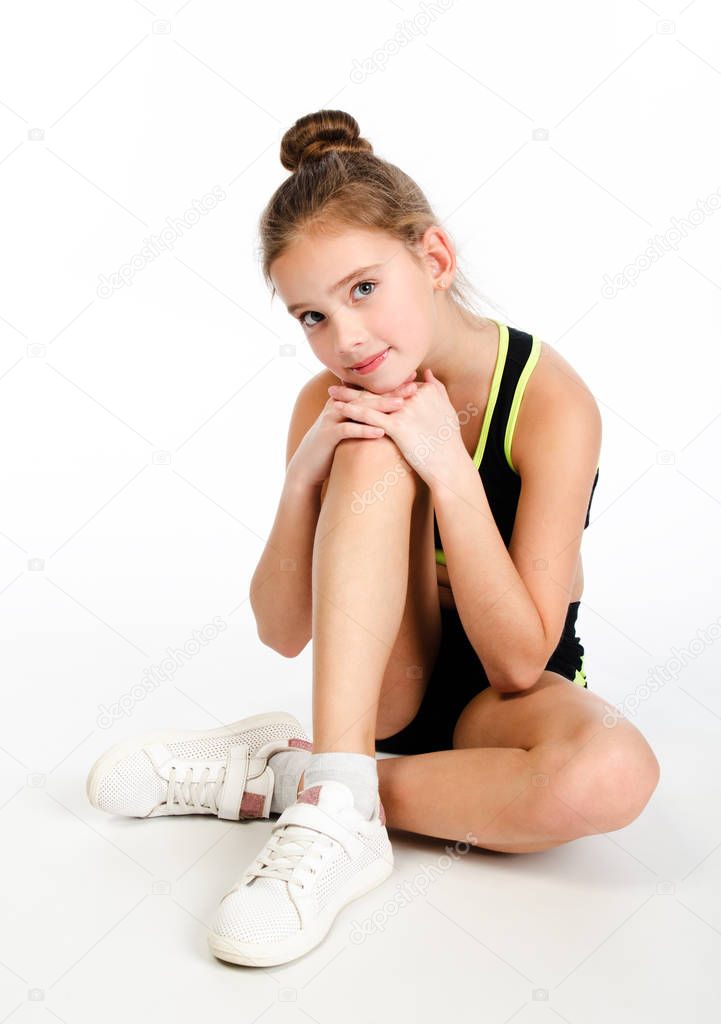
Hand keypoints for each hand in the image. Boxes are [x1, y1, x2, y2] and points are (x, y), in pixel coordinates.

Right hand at [285, 373, 420, 489]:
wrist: (307, 465)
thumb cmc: (332, 446)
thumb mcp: (348, 426)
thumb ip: (362, 416)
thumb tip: (388, 414)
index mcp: (345, 402)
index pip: (372, 390)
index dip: (391, 385)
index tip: (413, 379)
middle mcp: (338, 406)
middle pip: (368, 396)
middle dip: (391, 391)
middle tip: (413, 387)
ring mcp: (332, 419)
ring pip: (359, 409)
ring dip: (381, 407)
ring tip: (402, 404)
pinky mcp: (328, 435)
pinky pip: (348, 429)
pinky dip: (364, 430)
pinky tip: (381, 431)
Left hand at [329, 367, 469, 490]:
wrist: (449, 465)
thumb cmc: (449, 442)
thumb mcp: (447, 409)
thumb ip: (437, 388)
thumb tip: (426, 371)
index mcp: (426, 391)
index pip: (395, 385)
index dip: (375, 384)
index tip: (359, 381)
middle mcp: (415, 396)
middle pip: (380, 389)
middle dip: (357, 385)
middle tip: (338, 380)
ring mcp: (406, 410)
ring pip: (371, 400)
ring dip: (349, 395)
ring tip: (331, 392)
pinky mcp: (398, 426)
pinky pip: (370, 416)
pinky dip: (352, 411)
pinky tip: (338, 409)